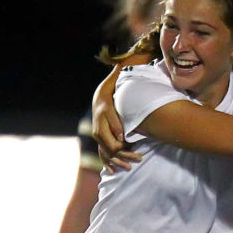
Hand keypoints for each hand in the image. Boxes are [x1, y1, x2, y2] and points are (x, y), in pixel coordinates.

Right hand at [92, 56, 147, 172]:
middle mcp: (98, 120)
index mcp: (104, 106)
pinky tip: (115, 172)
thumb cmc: (115, 86)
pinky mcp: (101, 138)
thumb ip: (124, 71)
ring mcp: (98, 130)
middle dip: (119, 147)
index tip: (125, 136)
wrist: (101, 94)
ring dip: (116, 158)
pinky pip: (103, 153)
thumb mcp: (118, 77)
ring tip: (130, 165)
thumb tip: (129, 59)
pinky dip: (109, 163)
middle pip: (104, 136)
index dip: (116, 128)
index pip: (108, 118)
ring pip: (104, 147)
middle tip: (134, 154)